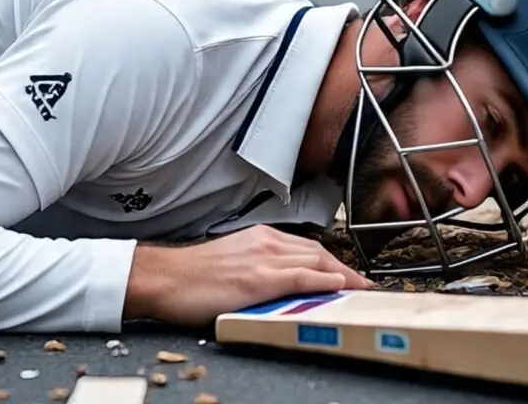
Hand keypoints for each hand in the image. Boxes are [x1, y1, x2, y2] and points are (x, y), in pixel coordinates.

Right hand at [124, 225, 373, 326]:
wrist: (164, 278)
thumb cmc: (191, 275)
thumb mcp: (233, 262)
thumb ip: (259, 267)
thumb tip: (281, 282)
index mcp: (261, 237)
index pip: (308, 248)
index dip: (333, 262)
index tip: (349, 275)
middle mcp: (266, 242)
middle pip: (319, 253)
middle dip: (345, 269)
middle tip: (363, 285)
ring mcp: (264, 259)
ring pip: (316, 262)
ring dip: (343, 276)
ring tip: (361, 289)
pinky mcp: (258, 278)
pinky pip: (301, 276)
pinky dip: (324, 280)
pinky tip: (340, 286)